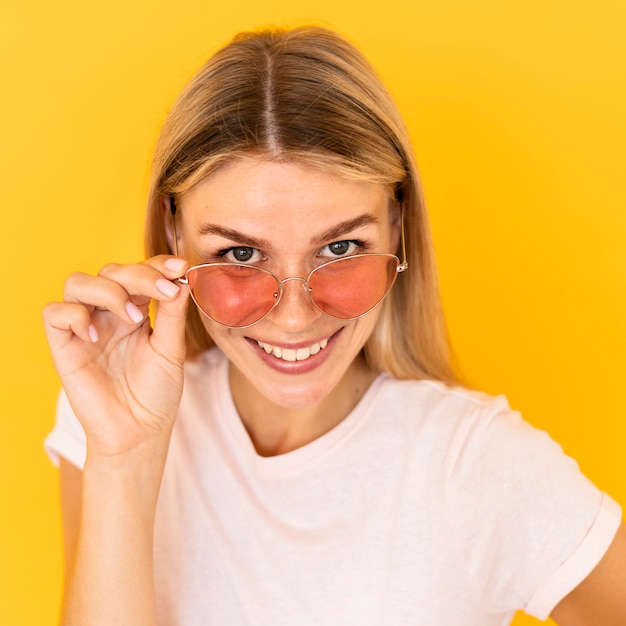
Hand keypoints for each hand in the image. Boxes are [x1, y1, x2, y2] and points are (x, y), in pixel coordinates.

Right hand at [43, 256, 190, 459]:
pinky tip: (96, 336)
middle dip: (138, 274)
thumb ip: (172, 314)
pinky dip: (74, 315)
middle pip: (111, 271)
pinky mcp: (64, 346)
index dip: (157, 264)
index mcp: (136, 310)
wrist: (140, 432)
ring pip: (78, 282)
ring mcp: (85, 327)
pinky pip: (55, 313)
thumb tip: (180, 279)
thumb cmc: (156, 393)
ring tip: (133, 318)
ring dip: (108, 291)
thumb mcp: (171, 349)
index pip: (140, 272)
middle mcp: (108, 314)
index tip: (180, 268)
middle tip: (163, 291)